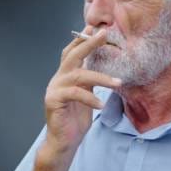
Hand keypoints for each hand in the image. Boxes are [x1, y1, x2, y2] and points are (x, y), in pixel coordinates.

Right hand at [42, 26, 121, 155]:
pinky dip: (90, 98)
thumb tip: (103, 65)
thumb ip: (89, 81)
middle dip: (88, 43)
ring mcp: (54, 89)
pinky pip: (75, 93)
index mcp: (64, 76)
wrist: (64, 142)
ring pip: (77, 75)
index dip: (81, 39)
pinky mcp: (53, 101)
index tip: (95, 28)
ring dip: (100, 77)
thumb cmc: (76, 120)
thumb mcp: (86, 95)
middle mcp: (57, 79)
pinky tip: (100, 104)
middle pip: (71, 55)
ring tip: (118, 83)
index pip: (71, 52)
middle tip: (103, 34)